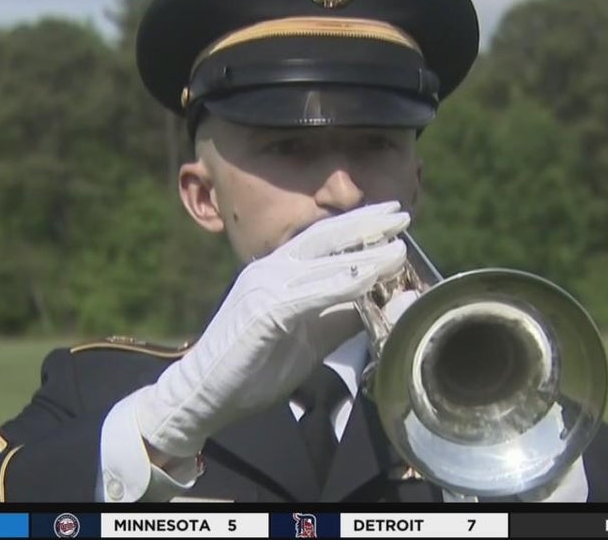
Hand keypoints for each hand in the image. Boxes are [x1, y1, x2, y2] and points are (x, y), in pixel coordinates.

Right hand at [133, 201, 409, 458]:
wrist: (205, 393)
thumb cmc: (254, 367)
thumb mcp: (309, 337)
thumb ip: (338, 317)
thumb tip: (377, 302)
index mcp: (277, 270)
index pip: (323, 238)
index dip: (358, 225)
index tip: (390, 216)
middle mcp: (270, 269)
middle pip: (325, 236)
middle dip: (366, 223)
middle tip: (401, 213)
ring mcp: (264, 286)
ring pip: (322, 261)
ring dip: (365, 254)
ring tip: (398, 247)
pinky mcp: (263, 310)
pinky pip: (311, 292)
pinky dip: (343, 284)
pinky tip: (368, 279)